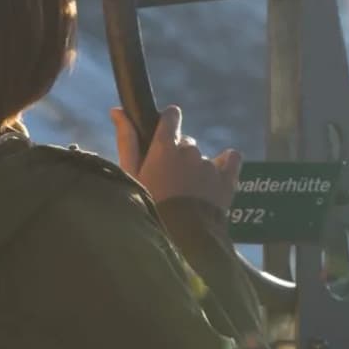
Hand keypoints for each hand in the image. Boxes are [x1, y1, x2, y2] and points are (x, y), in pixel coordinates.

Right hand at [110, 104, 242, 211]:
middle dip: (178, 157)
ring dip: (196, 170)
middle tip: (169, 182)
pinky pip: (231, 160)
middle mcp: (189, 151)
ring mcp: (209, 165)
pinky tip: (215, 180)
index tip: (164, 132)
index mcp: (164, 147)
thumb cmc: (149, 207)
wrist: (181, 238)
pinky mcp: (227, 178)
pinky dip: (225, 166)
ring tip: (187, 195)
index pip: (171, 117)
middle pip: (185, 144)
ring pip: (202, 159)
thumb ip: (127, 141)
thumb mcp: (130, 175)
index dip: (168, 122)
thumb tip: (117, 110)